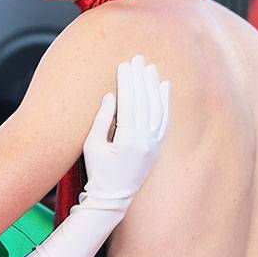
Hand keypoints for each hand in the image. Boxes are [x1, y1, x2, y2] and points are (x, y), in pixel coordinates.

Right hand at [80, 55, 169, 206]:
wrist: (113, 198)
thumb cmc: (97, 171)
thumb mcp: (92, 145)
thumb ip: (102, 119)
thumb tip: (112, 95)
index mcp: (128, 141)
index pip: (129, 103)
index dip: (126, 82)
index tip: (124, 65)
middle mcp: (146, 142)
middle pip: (145, 102)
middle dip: (140, 79)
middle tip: (137, 59)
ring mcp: (155, 145)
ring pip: (158, 109)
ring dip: (154, 86)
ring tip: (150, 67)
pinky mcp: (158, 147)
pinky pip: (165, 120)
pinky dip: (165, 102)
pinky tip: (164, 86)